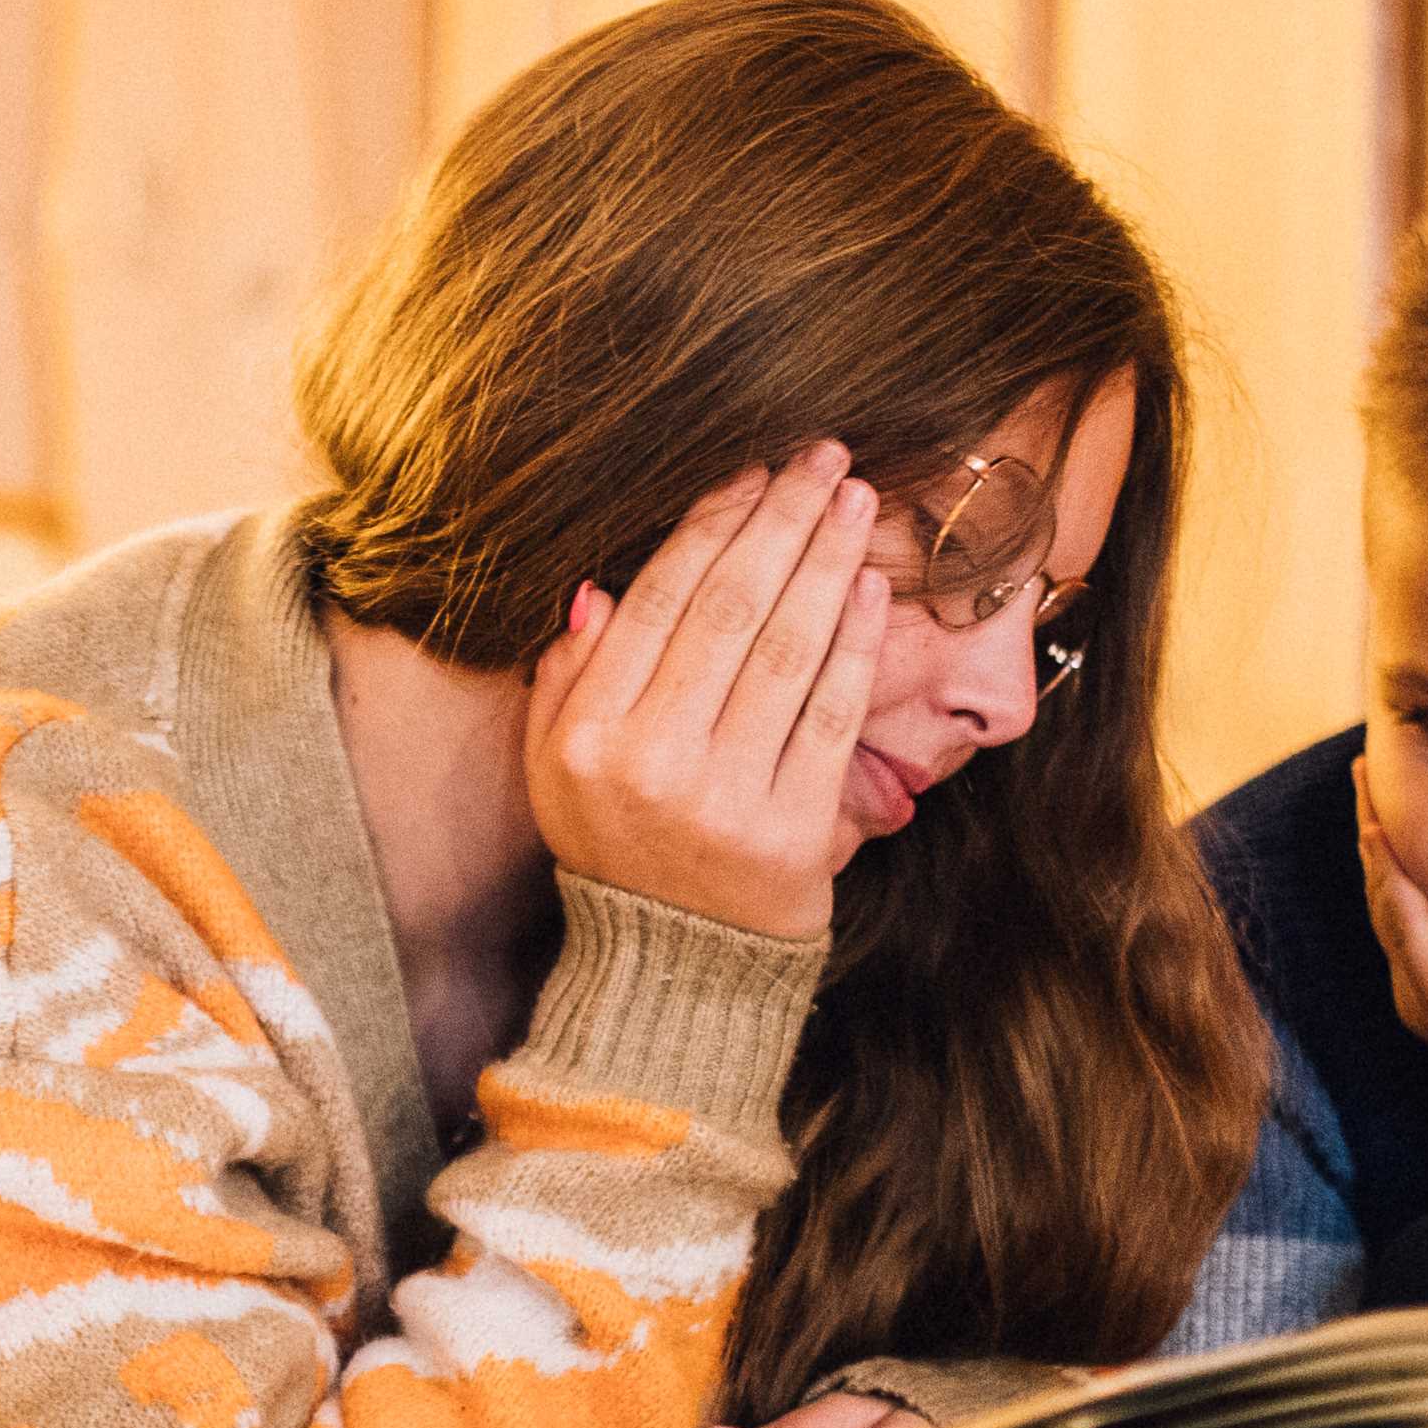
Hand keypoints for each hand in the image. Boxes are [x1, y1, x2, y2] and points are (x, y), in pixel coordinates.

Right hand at [528, 444, 889, 939]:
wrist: (677, 967)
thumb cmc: (619, 848)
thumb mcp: (556, 769)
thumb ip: (567, 678)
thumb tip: (599, 591)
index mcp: (588, 735)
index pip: (658, 599)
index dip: (713, 523)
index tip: (754, 472)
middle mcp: (652, 760)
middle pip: (731, 608)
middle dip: (784, 518)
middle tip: (824, 460)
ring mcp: (727, 795)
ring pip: (788, 648)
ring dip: (829, 561)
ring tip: (857, 502)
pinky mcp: (794, 828)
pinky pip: (832, 714)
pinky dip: (855, 642)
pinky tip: (870, 586)